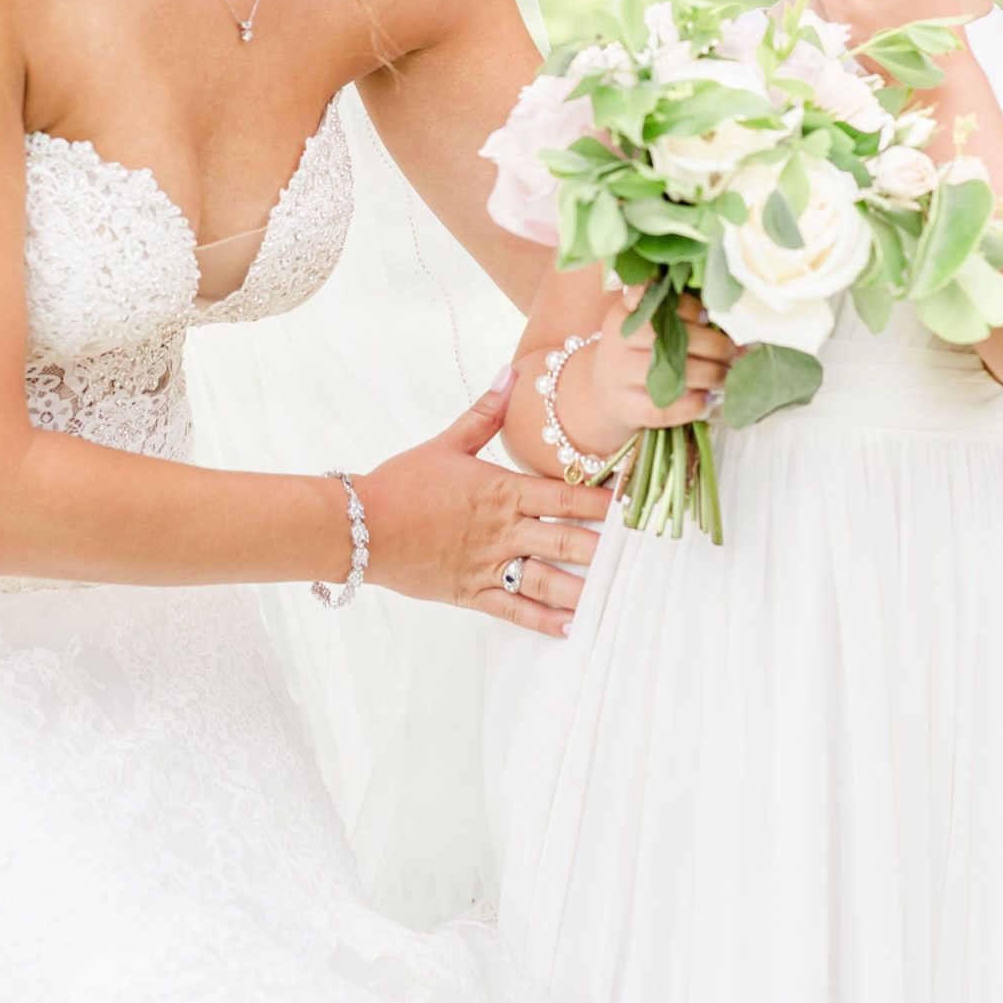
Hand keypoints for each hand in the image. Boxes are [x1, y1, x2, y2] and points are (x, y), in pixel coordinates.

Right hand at [359, 376, 609, 638]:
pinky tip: (572, 626)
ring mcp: (488, 565)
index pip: (565, 494)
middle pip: (565, 539)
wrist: (361, 526)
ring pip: (546, 580)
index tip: (634, 502)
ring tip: (617, 592)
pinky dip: (544, 621)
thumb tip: (512, 375)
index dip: (603, 499)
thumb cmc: (402, 483)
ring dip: (583, 587)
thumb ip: (484, 413)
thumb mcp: (446, 442)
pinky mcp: (471, 593)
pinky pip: (514, 611)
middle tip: (642, 552)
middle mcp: (502, 531)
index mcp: (501, 491)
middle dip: (605, 546)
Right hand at [579, 287, 735, 441]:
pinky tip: (708, 401)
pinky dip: (691, 406)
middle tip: (732, 353)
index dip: (689, 308)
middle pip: (670, 339)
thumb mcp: (645, 327)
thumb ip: (678, 318)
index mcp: (623, 314)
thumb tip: (735, 329)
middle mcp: (617, 342)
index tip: (708, 318)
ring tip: (725, 376)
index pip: (656, 303)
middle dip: (713, 346)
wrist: (605, 394)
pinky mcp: (625, 408)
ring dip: (709, 376)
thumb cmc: (638, 354)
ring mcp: (618, 377)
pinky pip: (663, 409)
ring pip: (670, 374)